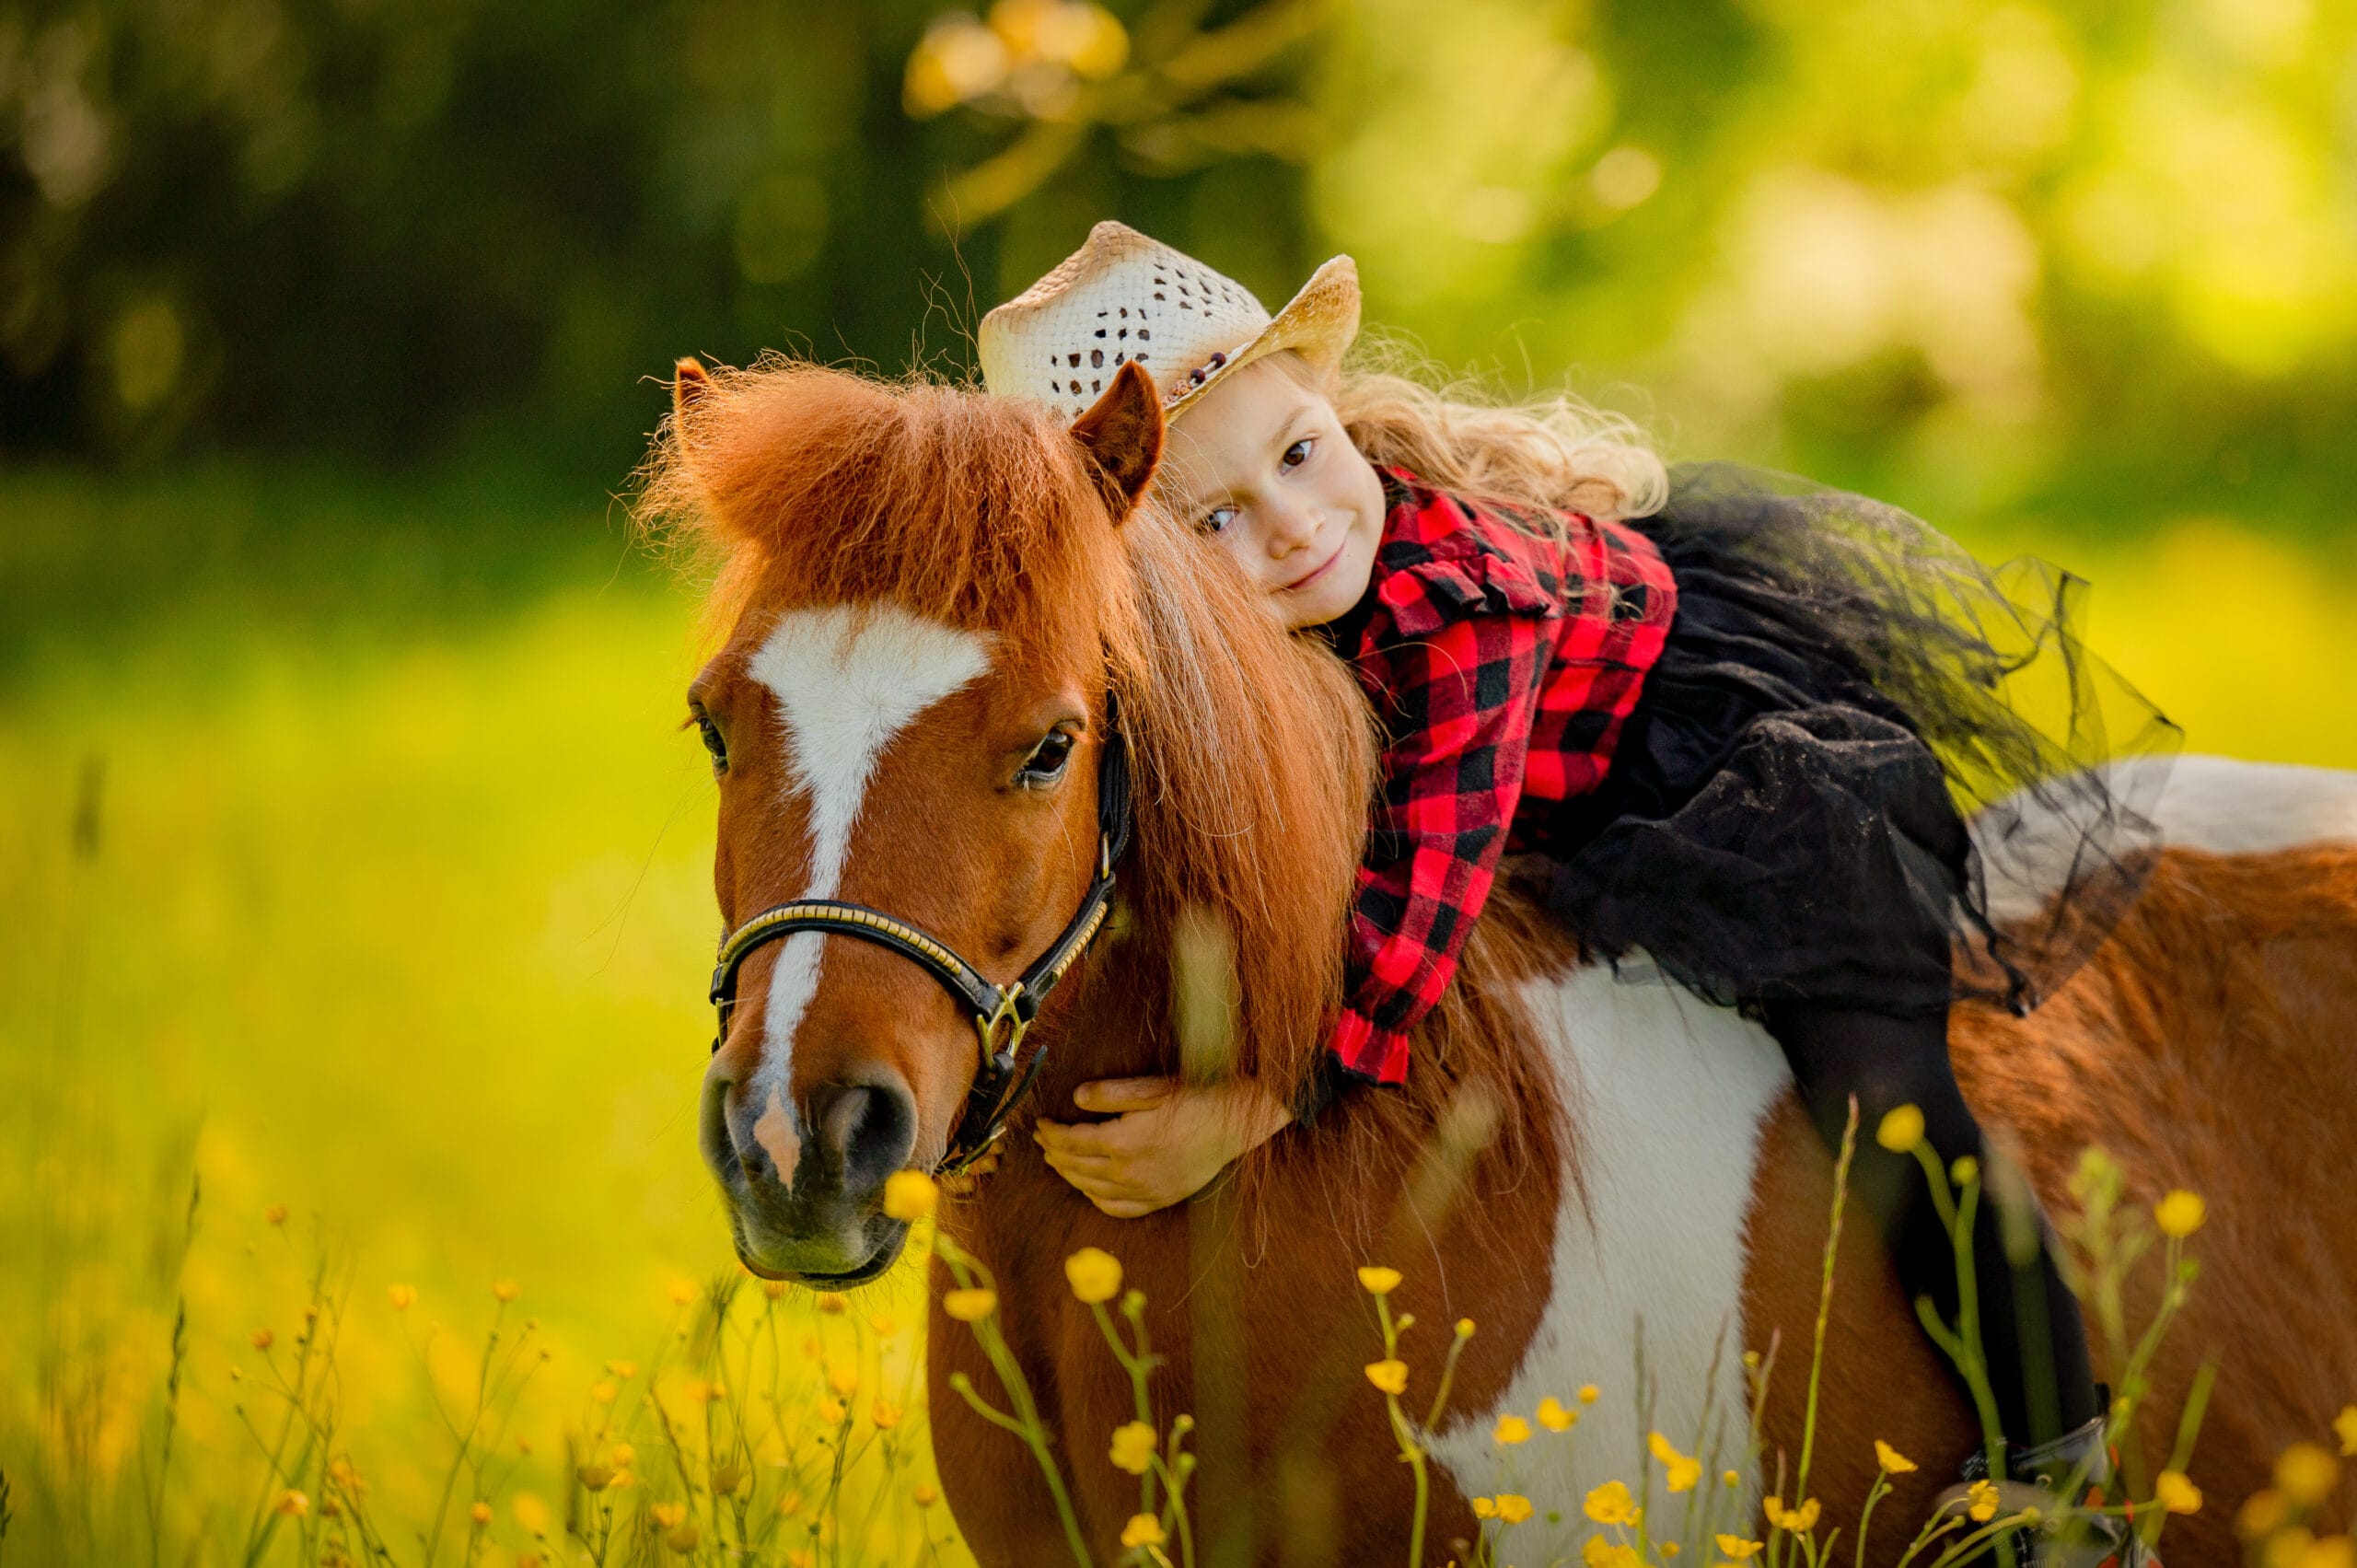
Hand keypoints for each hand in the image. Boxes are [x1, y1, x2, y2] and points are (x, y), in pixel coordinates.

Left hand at [1034, 1077, 1291, 1217]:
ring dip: (1069, 1175)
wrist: (1234, 1124)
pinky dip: (1097, 1200)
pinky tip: (1090, 1190)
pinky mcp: (1159, 1199)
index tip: (1039, 1124)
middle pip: (1076, 1167)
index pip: (1071, 1142)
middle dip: (1053, 1153)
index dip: (1050, 1133)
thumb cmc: (1194, 1099)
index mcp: (1122, 1142)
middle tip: (1042, 1141)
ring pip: (1091, 1189)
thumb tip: (1075, 1098)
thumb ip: (1110, 1094)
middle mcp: (1128, 1173)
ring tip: (1058, 1162)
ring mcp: (1144, 1190)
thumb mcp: (1150, 1088)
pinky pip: (1118, 1208)